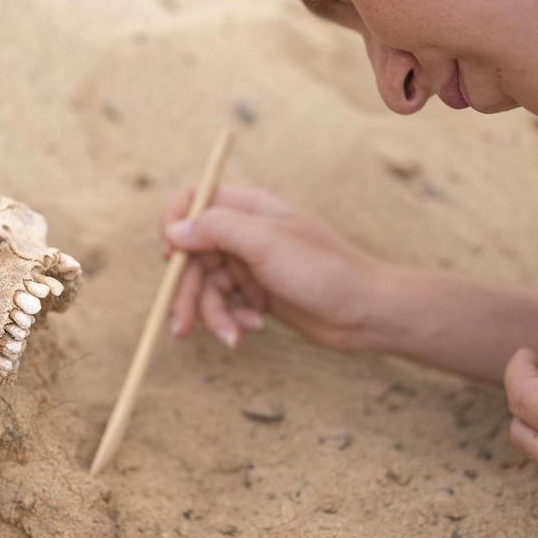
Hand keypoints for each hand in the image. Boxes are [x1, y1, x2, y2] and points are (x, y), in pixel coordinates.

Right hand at [161, 185, 385, 350]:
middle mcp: (245, 233)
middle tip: (180, 326)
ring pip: (206, 286)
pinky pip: (225, 306)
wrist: (366, 312)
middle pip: (192, 255)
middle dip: (186, 291)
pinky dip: (232, 320)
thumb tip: (174, 228)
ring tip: (232, 336)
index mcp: (248, 207)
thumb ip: (217, 229)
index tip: (171, 255)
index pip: (193, 201)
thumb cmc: (324, 269)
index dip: (175, 225)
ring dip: (213, 314)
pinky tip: (252, 330)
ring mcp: (250, 265)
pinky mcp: (256, 295)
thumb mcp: (266, 242)